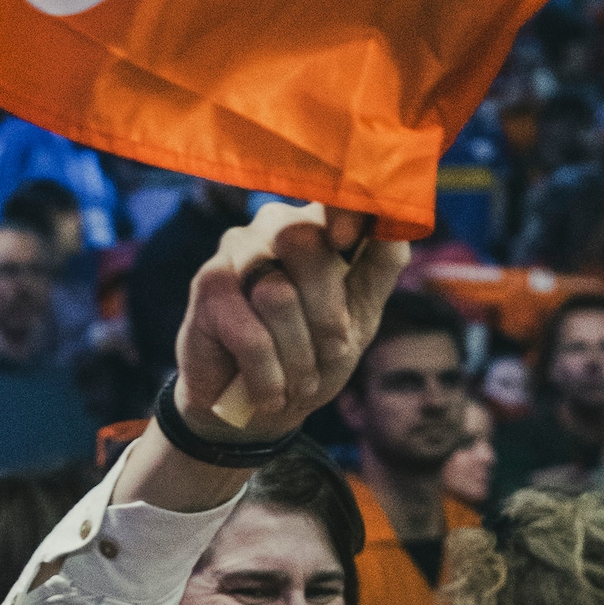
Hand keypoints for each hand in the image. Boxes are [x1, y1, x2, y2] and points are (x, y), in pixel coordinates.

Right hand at [173, 200, 406, 441]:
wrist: (256, 408)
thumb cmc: (313, 354)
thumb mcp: (361, 311)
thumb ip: (381, 263)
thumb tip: (396, 218)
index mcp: (320, 222)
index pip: (342, 196)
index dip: (348, 209)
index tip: (346, 241)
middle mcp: (276, 224)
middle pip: (308, 245)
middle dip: (327, 315)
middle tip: (330, 354)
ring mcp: (237, 250)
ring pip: (277, 294)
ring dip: (296, 355)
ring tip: (297, 383)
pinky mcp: (207, 285)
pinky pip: (249, 333)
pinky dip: (266, 373)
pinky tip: (269, 393)